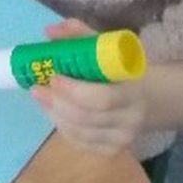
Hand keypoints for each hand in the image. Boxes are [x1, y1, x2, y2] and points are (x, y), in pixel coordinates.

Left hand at [29, 19, 147, 155]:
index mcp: (132, 90)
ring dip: (54, 114)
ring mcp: (122, 139)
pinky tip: (56, 112)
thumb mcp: (105, 47)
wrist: (145, 100)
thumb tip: (49, 32)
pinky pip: (79, 143)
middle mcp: (130, 119)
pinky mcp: (112, 151)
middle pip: (86, 118)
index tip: (53, 77)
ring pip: (79, 133)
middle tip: (36, 89)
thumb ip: (78, 34)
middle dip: (56, 103)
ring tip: (43, 98)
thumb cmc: (117, 70)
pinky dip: (62, 127)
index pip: (101, 98)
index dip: (73, 91)